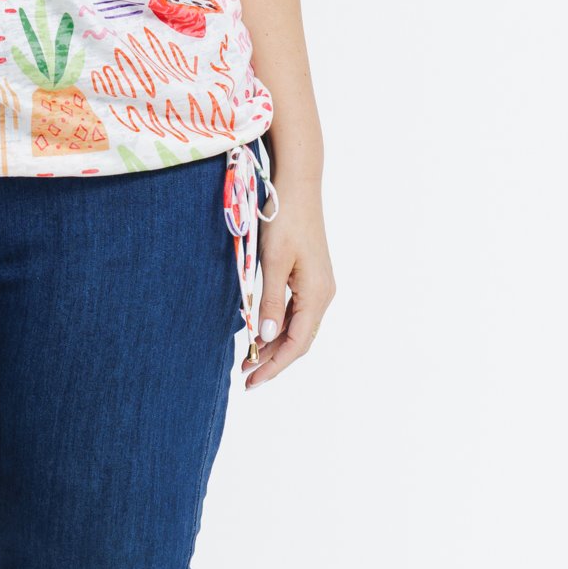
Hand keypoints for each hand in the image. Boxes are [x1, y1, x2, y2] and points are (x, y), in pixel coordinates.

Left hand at [244, 178, 334, 389]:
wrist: (298, 188)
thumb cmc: (284, 221)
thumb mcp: (272, 263)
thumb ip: (271, 302)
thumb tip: (268, 337)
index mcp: (317, 294)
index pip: (296, 343)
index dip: (274, 365)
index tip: (252, 380)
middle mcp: (323, 294)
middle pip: (299, 339)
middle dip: (272, 360)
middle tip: (245, 376)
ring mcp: (318, 286)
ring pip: (297, 326)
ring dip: (274, 344)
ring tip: (248, 358)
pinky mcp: (310, 277)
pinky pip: (296, 311)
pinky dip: (278, 325)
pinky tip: (260, 332)